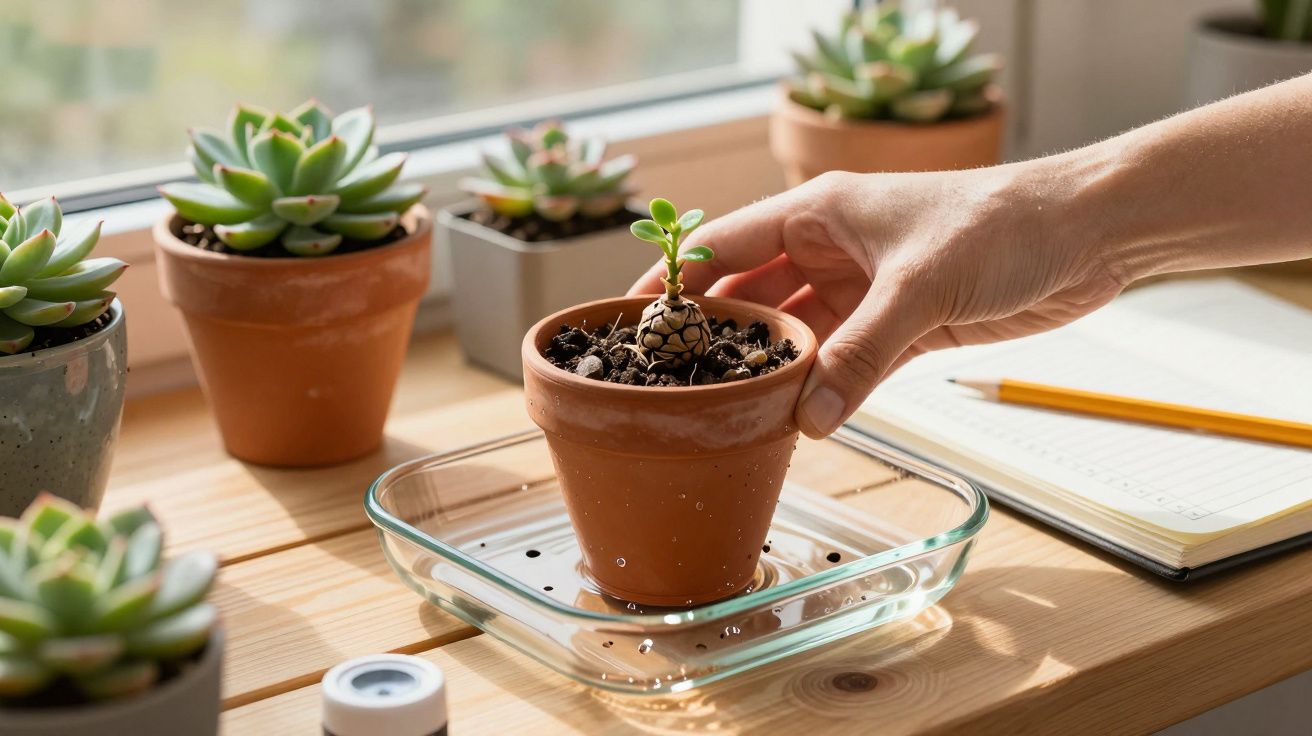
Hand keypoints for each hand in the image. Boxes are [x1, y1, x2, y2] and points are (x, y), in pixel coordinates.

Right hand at [628, 168, 1126, 437]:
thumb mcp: (919, 286)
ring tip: (725, 416)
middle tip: (673, 387)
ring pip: (797, 339)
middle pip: (752, 298)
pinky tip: (793, 423)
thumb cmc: (1001, 223)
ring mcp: (863, 291)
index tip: (629, 321)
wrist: (1086, 234)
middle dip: (717, 339)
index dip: (673, 282)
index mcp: (818, 212)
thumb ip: (861, 353)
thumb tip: (810, 418)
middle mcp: (831, 250)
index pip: (723, 246)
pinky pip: (844, 366)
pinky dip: (822, 393)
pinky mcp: (900, 327)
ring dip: (771, 374)